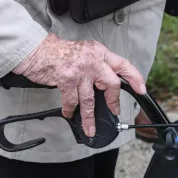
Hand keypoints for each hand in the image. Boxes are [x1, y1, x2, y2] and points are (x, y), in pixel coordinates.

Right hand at [13, 34, 145, 136]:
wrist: (36, 50)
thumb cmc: (58, 53)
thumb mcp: (84, 52)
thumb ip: (97, 65)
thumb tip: (106, 85)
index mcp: (99, 52)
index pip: (123, 65)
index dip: (135, 78)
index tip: (141, 89)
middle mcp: (92, 59)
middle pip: (111, 83)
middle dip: (113, 101)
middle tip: (114, 110)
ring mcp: (80, 70)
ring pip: (90, 99)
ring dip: (89, 117)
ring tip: (90, 127)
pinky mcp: (67, 79)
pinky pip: (73, 101)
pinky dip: (70, 110)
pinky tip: (69, 113)